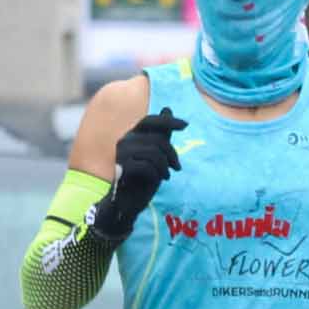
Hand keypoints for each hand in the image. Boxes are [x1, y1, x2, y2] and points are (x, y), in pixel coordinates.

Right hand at [98, 109, 186, 236]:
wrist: (128, 200)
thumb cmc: (143, 177)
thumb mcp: (156, 154)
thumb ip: (161, 134)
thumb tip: (167, 108)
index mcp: (132, 136)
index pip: (149, 121)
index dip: (167, 121)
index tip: (186, 125)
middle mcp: (124, 141)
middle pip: (158, 140)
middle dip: (173, 154)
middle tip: (177, 167)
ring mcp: (121, 154)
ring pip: (155, 153)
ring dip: (165, 167)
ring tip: (165, 175)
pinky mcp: (122, 168)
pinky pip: (148, 166)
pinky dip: (157, 174)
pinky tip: (157, 180)